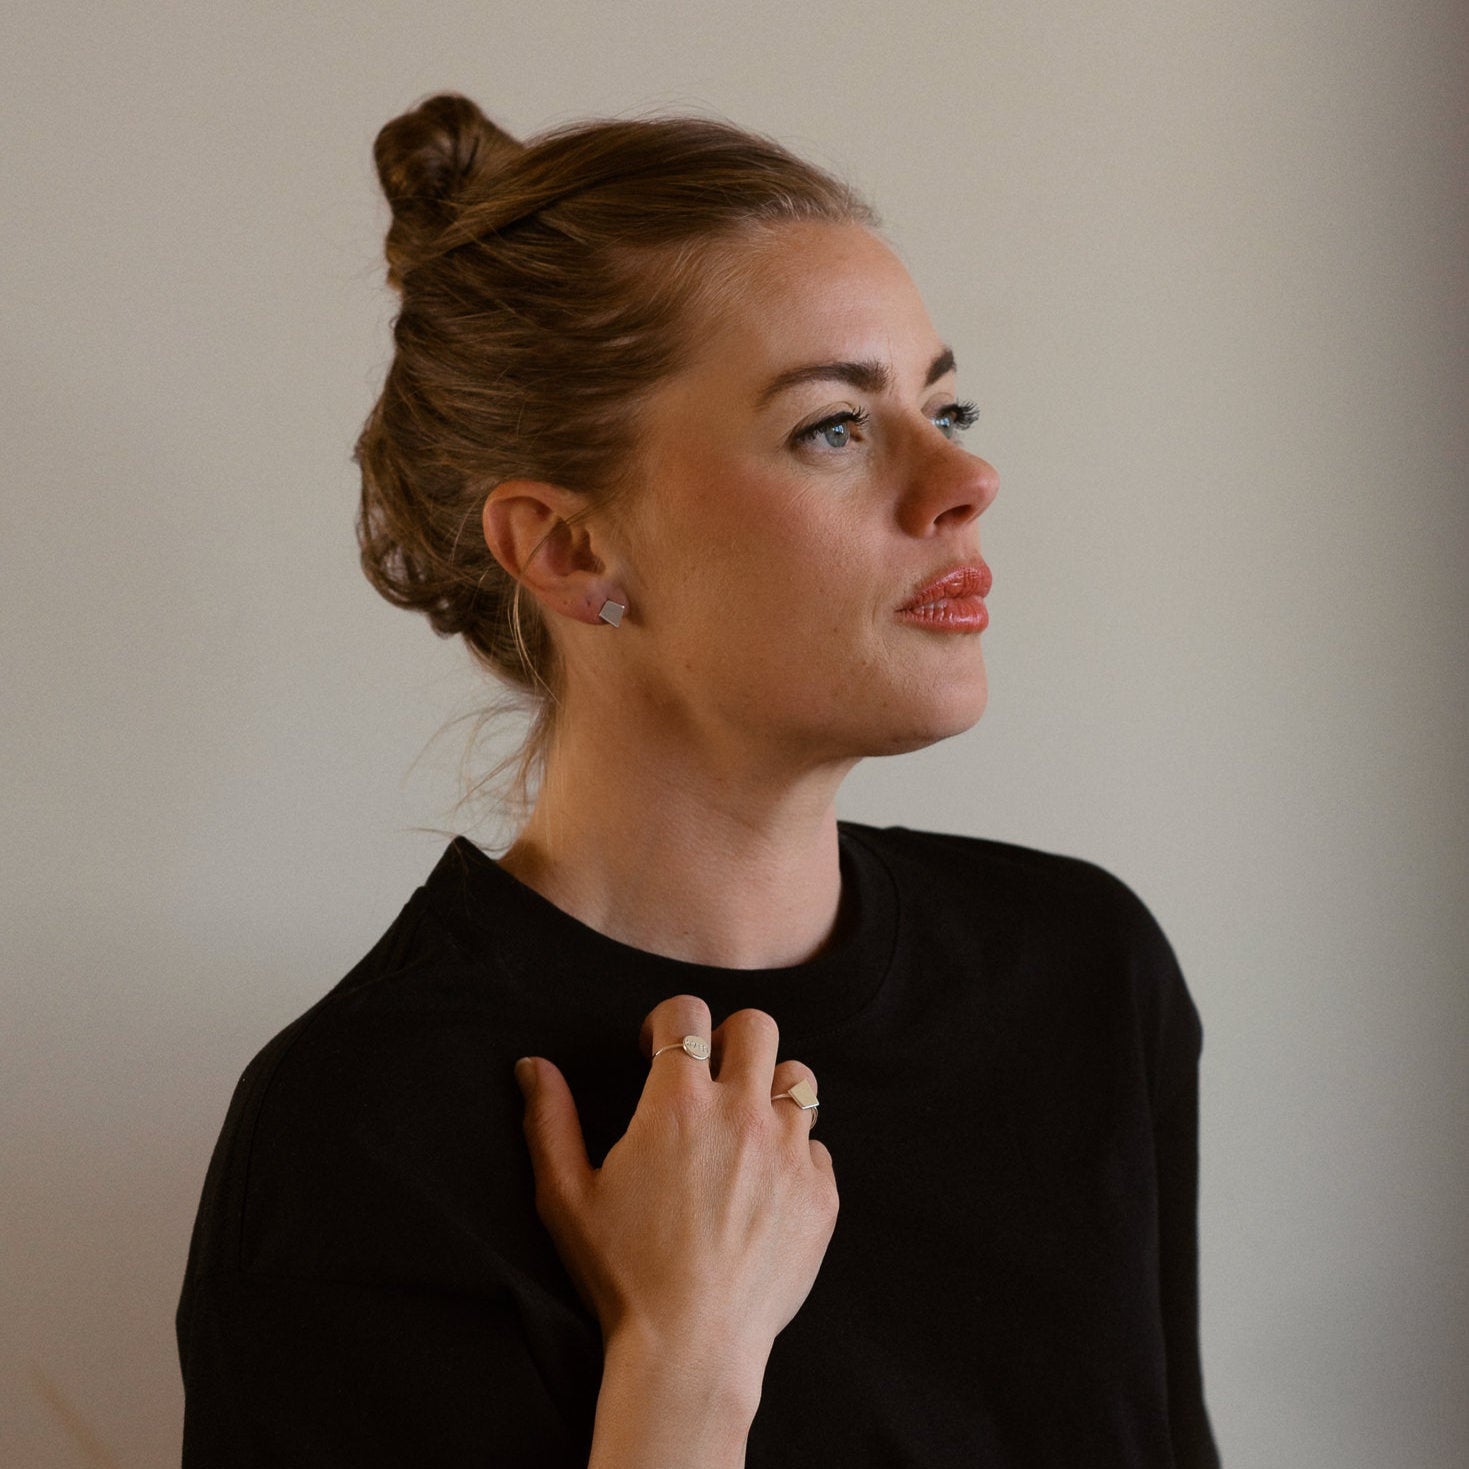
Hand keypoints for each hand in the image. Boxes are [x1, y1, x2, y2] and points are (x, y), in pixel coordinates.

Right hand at [514, 995, 837, 1374]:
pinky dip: (795, 1155)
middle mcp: (742, 1116)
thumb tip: (532, 1065)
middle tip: (707, 1078)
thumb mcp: (566, 1197)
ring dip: (770, 1090)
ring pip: (799, 1079)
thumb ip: (549, 1120)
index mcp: (678, 1105)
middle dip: (728, 1039)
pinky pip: (818, 1147)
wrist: (691, 1352)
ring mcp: (790, 1154)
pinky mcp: (821, 1195)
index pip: (687, 1013)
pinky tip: (764, 1188)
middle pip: (758, 1026)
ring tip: (743, 1127)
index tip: (655, 1052)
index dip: (668, 1022)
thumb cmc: (621, 1276)